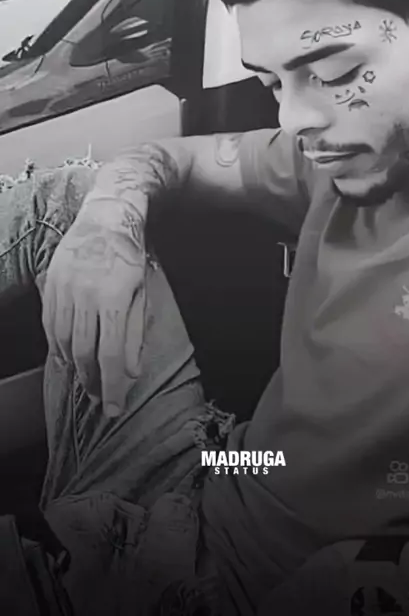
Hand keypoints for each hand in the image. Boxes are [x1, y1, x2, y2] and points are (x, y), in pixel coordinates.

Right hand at [42, 198, 147, 416]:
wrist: (106, 216)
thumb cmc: (131, 255)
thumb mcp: (142, 293)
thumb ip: (135, 334)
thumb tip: (130, 372)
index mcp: (114, 299)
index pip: (110, 355)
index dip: (112, 386)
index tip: (115, 408)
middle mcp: (85, 295)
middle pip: (84, 353)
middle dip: (92, 382)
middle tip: (102, 397)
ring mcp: (64, 289)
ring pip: (63, 341)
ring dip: (75, 366)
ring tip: (87, 379)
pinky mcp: (51, 283)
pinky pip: (50, 324)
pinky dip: (58, 345)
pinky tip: (67, 356)